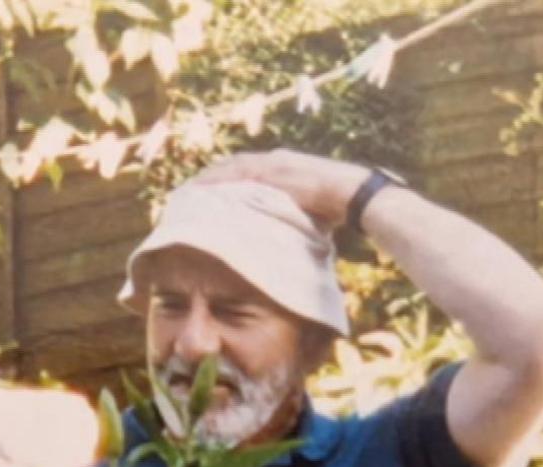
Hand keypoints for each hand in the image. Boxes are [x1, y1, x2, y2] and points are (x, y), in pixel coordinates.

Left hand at [189, 149, 370, 230]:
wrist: (354, 194)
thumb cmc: (338, 205)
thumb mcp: (308, 208)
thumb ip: (291, 212)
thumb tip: (281, 232)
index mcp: (283, 165)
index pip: (247, 168)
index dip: (225, 176)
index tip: (207, 188)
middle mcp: (276, 160)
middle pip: (234, 164)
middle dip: (211, 174)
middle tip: (188, 188)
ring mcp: (275, 164)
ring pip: (232, 167)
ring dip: (210, 177)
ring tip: (189, 189)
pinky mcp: (275, 172)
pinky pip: (239, 174)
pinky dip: (219, 181)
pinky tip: (203, 189)